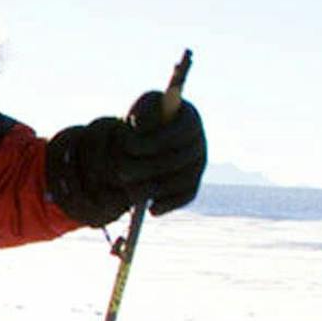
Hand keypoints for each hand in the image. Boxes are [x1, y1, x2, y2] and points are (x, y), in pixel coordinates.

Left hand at [45, 96, 206, 225]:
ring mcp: (198, 164)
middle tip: (121, 172)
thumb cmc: (143, 119)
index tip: (128, 145)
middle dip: (146, 167)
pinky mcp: (193, 182)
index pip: (176, 133)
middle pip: (177, 160)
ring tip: (130, 192)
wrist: (149, 136)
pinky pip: (187, 196)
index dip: (153, 141)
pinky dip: (170, 204)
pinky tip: (152, 211)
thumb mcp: (141, 109)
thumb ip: (141, 112)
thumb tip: (138, 125)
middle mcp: (199, 142)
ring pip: (181, 180)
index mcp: (189, 119)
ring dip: (155, 188)